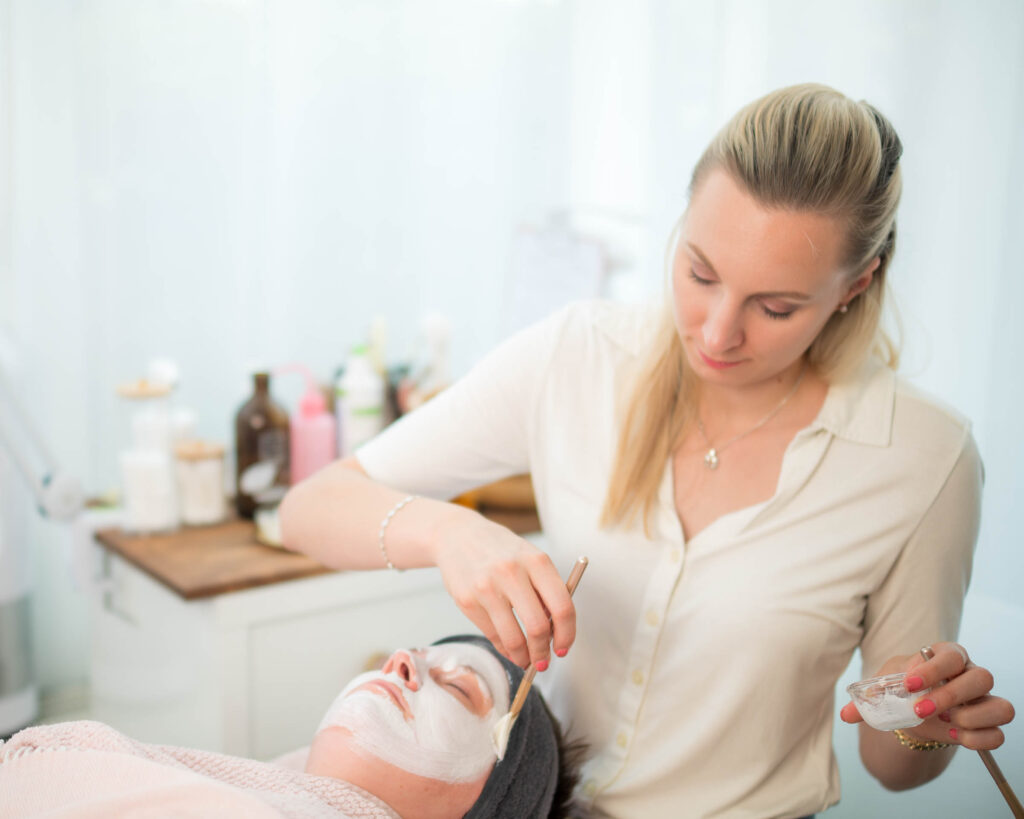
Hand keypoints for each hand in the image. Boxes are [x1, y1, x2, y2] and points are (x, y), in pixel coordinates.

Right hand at [431, 509, 575, 670]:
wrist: (457, 535)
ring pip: (514, 638)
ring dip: (523, 657)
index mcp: (537, 561)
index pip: (563, 607)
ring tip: (525, 659)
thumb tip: (555, 633)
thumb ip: (544, 590)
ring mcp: (487, 587)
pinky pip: (492, 635)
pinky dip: (504, 649)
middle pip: (538, 627)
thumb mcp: (528, 558)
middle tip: (543, 661)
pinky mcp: (467, 600)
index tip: (564, 647)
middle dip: (543, 652)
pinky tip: (508, 649)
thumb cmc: (500, 551)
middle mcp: (512, 572)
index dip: (567, 634)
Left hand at [840, 641, 1015, 749]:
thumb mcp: (884, 688)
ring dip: (970, 719)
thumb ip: (867, 698)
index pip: (952, 655)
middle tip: (919, 710)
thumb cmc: (902, 690)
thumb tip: (846, 715)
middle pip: (982, 677)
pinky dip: (978, 740)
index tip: (908, 684)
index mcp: (946, 656)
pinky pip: (998, 734)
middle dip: (950, 696)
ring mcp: (983, 701)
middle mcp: (971, 675)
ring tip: (944, 724)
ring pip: (1001, 707)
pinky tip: (954, 736)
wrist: (913, 712)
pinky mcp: (988, 725)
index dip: (933, 669)